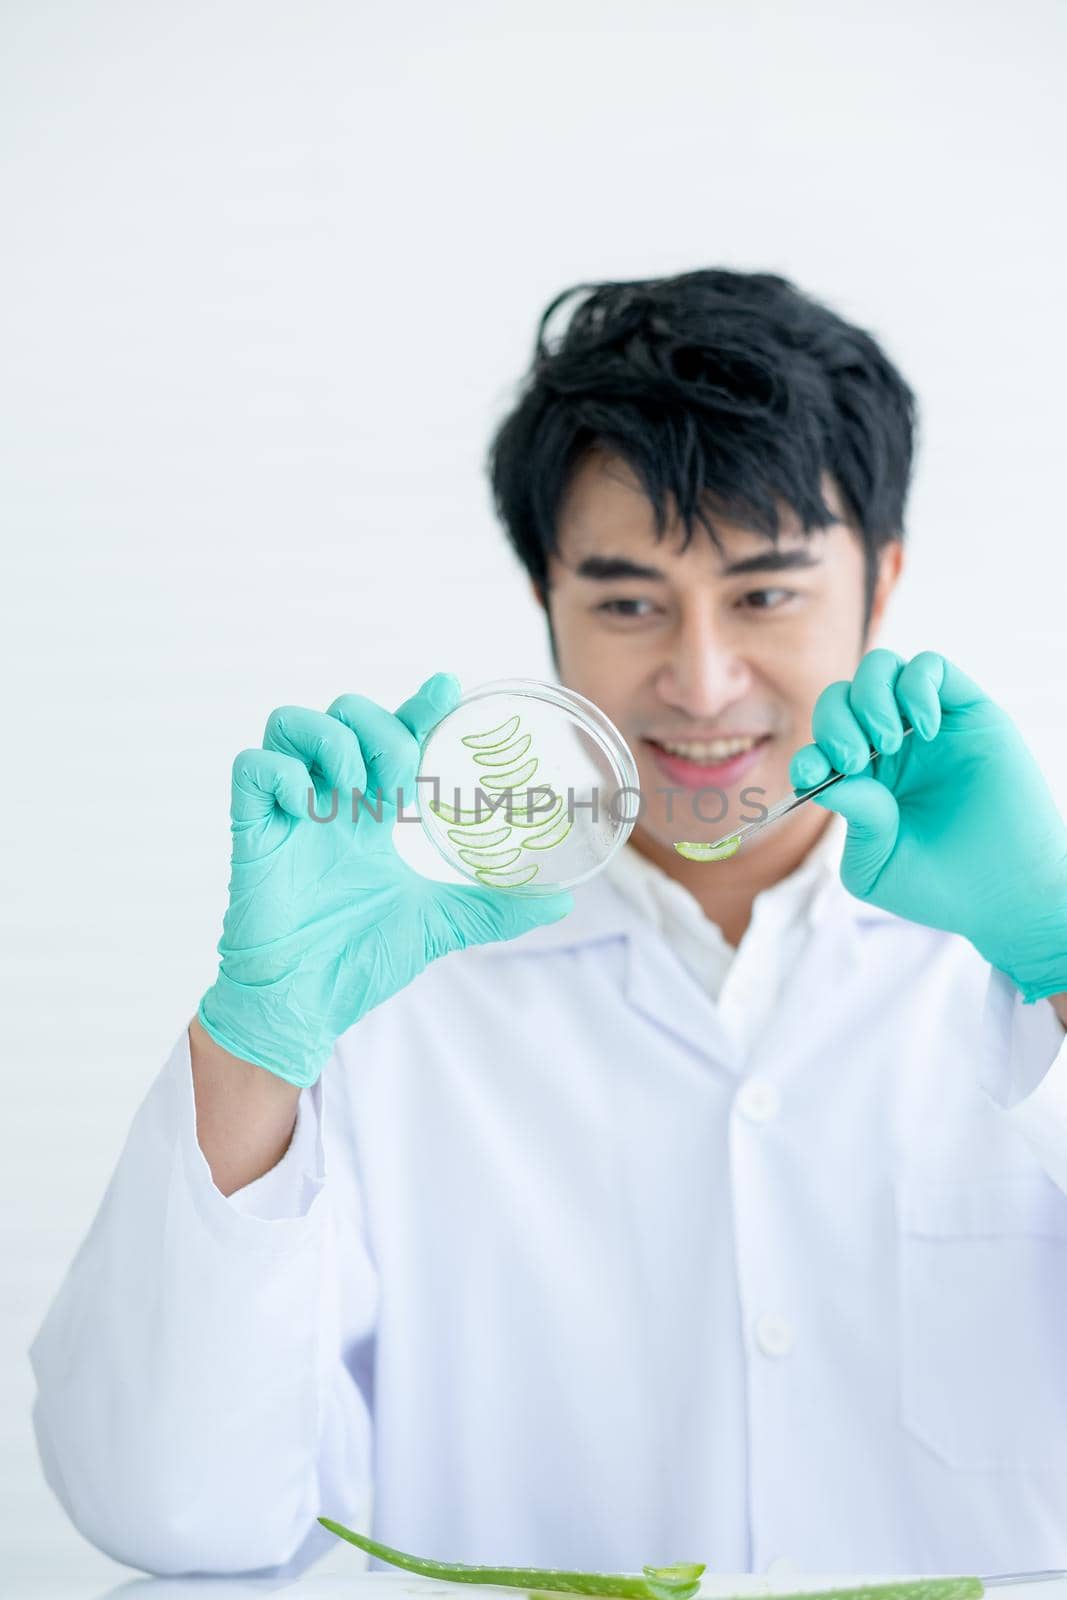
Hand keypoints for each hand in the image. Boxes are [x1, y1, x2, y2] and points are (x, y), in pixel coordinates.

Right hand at [197, 672, 572, 1086]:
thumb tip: (562, 901)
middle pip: (344, 712)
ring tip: (357, 791)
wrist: (305, 1004)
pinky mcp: (251, 830)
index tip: (448, 689)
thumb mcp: (440, 924)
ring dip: (333, 742)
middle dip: (380, 730)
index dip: (418, 706)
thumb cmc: (359, 959)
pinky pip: (252, 766)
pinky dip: (284, 773)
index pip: (394, 733)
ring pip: (292, 721)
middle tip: (400, 784)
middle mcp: (328, 800)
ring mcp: (287, 812)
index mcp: (369, 814)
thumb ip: (494, 908)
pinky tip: (309, 810)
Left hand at [788, 649, 1066, 1003]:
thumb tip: (828, 773)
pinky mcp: (968, 713)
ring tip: (887, 741)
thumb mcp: (874, 864)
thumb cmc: (937, 886)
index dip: (810, 752)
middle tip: (856, 758)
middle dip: (836, 721)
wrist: (1005, 892)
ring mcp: (928, 728)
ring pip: (880, 669)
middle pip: (842, 698)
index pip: (820, 744)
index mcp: (862, 781)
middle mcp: (891, 748)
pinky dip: (916, 687)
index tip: (814, 774)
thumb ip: (852, 816)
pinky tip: (924, 730)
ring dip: (870, 697)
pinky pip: (931, 667)